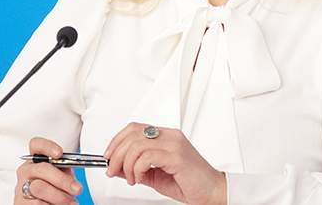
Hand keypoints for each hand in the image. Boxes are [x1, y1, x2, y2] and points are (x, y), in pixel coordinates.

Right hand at [13, 137, 82, 204]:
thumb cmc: (54, 190)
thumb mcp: (62, 177)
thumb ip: (65, 172)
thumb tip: (73, 182)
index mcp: (36, 160)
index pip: (36, 145)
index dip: (47, 147)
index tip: (59, 154)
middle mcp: (26, 171)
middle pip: (42, 168)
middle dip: (62, 180)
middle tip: (77, 188)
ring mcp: (21, 186)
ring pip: (40, 187)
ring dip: (59, 196)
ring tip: (70, 202)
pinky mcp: (20, 202)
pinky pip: (37, 203)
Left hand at [104, 122, 226, 204]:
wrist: (212, 192)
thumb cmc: (189, 184)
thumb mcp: (155, 176)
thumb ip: (136, 169)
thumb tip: (114, 166)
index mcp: (166, 136)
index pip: (134, 128)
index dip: (116, 141)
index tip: (108, 156)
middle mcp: (170, 136)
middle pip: (132, 134)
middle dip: (116, 154)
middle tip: (112, 169)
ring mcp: (174, 144)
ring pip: (137, 145)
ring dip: (126, 164)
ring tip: (131, 178)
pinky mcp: (177, 157)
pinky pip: (147, 157)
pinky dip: (137, 169)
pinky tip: (140, 178)